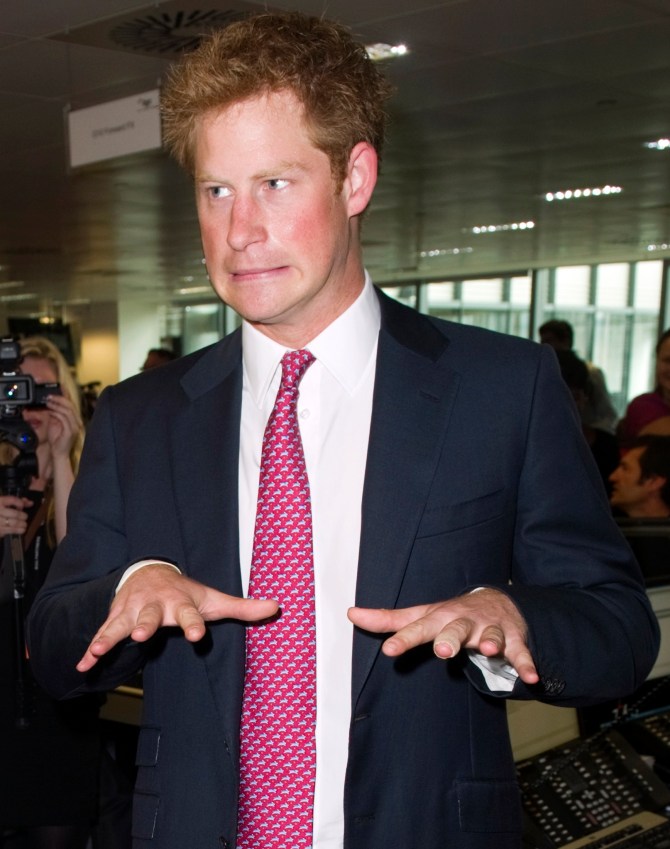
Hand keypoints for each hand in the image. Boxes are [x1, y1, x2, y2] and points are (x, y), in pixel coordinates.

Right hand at [0, 494, 32, 537]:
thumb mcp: (3, 502)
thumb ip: (16, 501)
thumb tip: (30, 503)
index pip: (13, 500)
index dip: (20, 503)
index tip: (23, 506)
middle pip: (15, 513)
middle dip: (23, 516)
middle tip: (25, 517)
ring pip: (13, 523)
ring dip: (22, 524)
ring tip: (24, 524)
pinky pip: (9, 530)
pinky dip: (17, 530)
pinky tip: (20, 530)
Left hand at [45, 394, 81, 457]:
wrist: (59, 453)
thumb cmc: (57, 440)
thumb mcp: (55, 423)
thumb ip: (55, 414)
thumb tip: (50, 404)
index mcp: (74, 419)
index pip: (71, 404)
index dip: (66, 396)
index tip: (58, 388)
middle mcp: (77, 422)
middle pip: (70, 405)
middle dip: (59, 399)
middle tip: (49, 396)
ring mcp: (75, 426)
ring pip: (68, 411)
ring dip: (57, 405)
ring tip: (48, 402)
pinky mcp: (70, 431)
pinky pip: (64, 419)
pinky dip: (56, 413)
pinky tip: (50, 411)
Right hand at [76, 563, 278, 671]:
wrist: (150, 572)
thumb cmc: (186, 592)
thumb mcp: (213, 599)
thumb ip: (242, 607)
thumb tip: (276, 607)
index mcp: (180, 604)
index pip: (190, 615)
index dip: (194, 624)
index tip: (197, 634)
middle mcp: (155, 606)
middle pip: (150, 617)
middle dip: (144, 625)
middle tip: (140, 634)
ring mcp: (132, 612)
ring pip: (119, 625)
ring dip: (109, 637)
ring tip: (98, 650)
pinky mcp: (115, 619)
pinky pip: (101, 634)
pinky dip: (90, 649)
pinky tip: (82, 666)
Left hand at [348, 588, 538, 684]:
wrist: (496, 602)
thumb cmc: (451, 614)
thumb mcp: (421, 615)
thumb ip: (389, 620)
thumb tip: (351, 614)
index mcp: (439, 618)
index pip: (418, 627)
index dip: (404, 638)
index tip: (389, 650)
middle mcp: (463, 621)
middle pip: (455, 628)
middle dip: (450, 637)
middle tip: (443, 649)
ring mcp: (489, 630)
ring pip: (490, 636)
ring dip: (490, 643)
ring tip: (488, 651)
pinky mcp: (513, 639)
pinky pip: (520, 652)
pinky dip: (527, 663)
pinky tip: (532, 677)